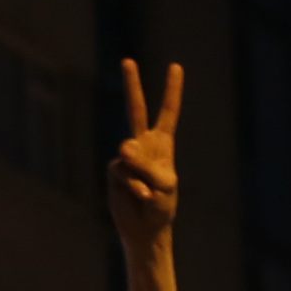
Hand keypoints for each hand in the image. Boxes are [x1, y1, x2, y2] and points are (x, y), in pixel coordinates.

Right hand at [108, 59, 183, 244]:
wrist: (146, 230)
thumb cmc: (162, 206)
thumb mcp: (164, 183)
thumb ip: (146, 163)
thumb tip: (122, 149)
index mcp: (162, 144)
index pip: (168, 113)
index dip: (172, 91)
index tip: (176, 67)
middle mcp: (143, 145)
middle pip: (135, 109)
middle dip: (132, 85)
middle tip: (127, 61)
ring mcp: (127, 157)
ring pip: (130, 152)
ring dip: (141, 174)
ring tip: (148, 193)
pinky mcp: (114, 171)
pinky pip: (123, 170)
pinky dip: (133, 185)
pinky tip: (139, 197)